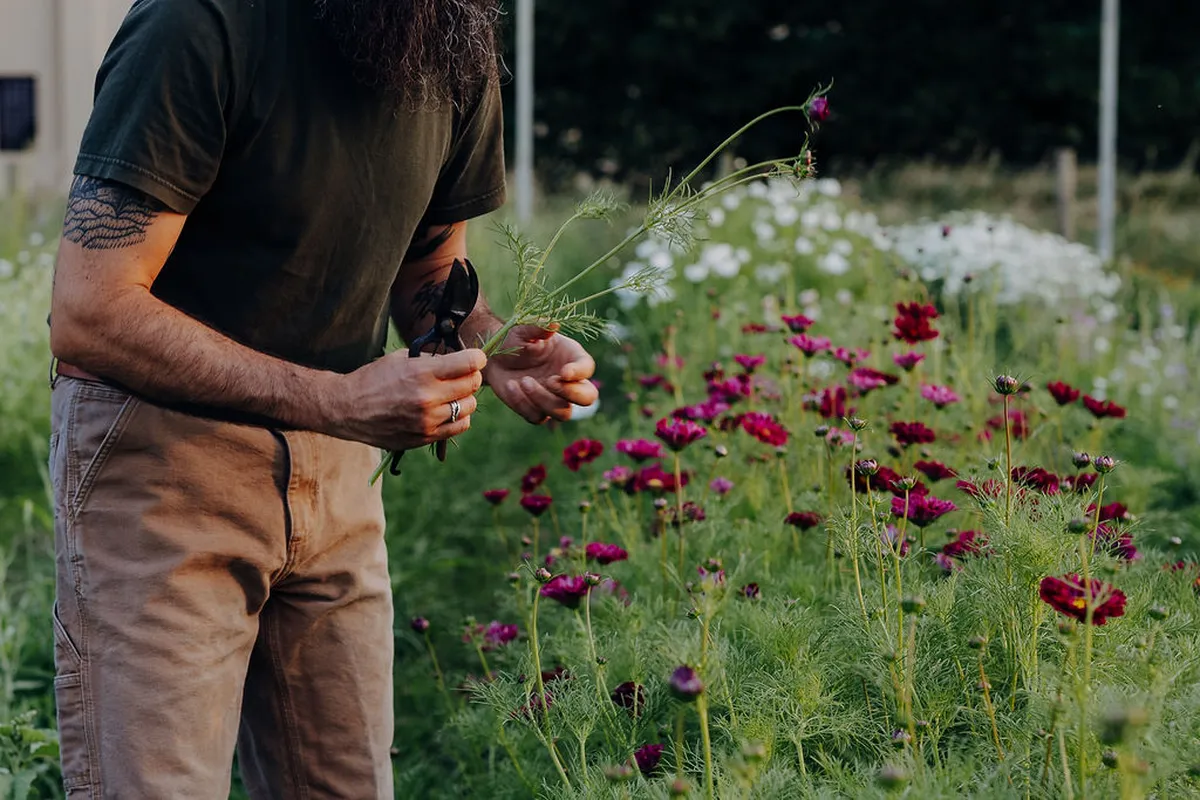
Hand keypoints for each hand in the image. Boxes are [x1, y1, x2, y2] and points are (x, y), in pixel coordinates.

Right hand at [324, 348, 485, 450]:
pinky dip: (459, 417)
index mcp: (421, 372)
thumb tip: (459, 360)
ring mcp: (427, 421)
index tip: (475, 358)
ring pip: (469, 407)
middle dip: (471, 376)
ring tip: (452, 394)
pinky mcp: (424, 437)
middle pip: (472, 385)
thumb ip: (432, 359)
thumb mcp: (401, 358)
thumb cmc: (374, 379)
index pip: (468, 363)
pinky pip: (459, 427)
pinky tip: (447, 410)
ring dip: (465, 398)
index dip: (476, 358)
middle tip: (462, 375)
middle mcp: (427, 398)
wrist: (347, 409)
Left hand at [485, 325, 597, 423]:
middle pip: (588, 397)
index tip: (563, 372)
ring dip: (543, 400)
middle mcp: (568, 382)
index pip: (587, 368)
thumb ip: (538, 327)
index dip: (579, 373)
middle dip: (572, 394)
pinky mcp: (536, 411)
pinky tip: (510, 386)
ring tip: (523, 380)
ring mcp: (553, 399)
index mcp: (572, 358)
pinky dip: (523, 404)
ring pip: (563, 413)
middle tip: (550, 382)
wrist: (494, 357)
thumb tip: (553, 324)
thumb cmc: (514, 339)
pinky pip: (536, 417)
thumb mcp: (523, 329)